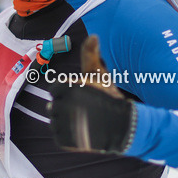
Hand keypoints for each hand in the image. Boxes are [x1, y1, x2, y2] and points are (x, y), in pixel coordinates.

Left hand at [50, 35, 136, 153]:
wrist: (122, 125)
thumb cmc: (109, 96)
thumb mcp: (99, 73)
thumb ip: (91, 54)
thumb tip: (93, 35)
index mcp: (65, 87)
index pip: (55, 89)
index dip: (69, 92)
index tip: (81, 96)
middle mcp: (61, 106)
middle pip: (54, 106)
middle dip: (67, 107)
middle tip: (85, 109)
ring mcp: (62, 125)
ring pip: (56, 122)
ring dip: (67, 122)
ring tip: (84, 121)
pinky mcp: (64, 141)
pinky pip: (59, 137)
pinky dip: (69, 136)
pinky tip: (82, 132)